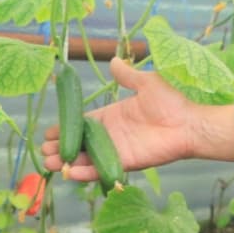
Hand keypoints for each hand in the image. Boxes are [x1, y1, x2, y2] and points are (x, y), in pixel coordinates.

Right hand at [39, 57, 233, 179]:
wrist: (189, 123)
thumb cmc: (172, 102)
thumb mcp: (146, 83)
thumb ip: (127, 76)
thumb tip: (114, 60)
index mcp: (113, 116)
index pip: (84, 123)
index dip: (67, 127)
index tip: (49, 132)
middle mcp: (112, 134)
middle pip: (81, 142)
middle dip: (62, 146)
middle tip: (44, 150)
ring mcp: (117, 150)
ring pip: (87, 157)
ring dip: (68, 161)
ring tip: (49, 163)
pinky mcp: (125, 162)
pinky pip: (102, 168)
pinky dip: (86, 172)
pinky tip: (70, 172)